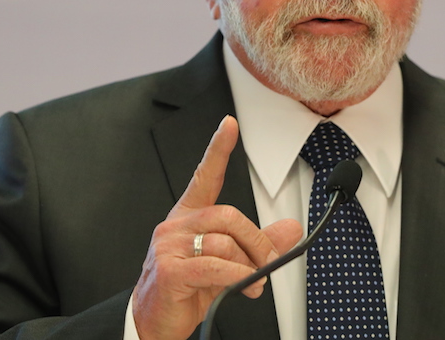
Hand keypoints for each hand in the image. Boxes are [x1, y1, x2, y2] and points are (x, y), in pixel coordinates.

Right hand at [132, 116, 302, 339]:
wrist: (153, 321)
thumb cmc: (186, 289)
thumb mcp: (227, 263)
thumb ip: (257, 244)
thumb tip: (291, 229)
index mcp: (188, 217)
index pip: (204, 176)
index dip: (218, 149)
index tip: (230, 125)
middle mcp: (176, 226)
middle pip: (228, 216)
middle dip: (256, 241)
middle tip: (268, 263)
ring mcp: (169, 247)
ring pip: (224, 242)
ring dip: (249, 266)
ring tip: (253, 283)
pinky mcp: (169, 271)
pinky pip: (214, 265)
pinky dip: (236, 275)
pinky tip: (241, 285)